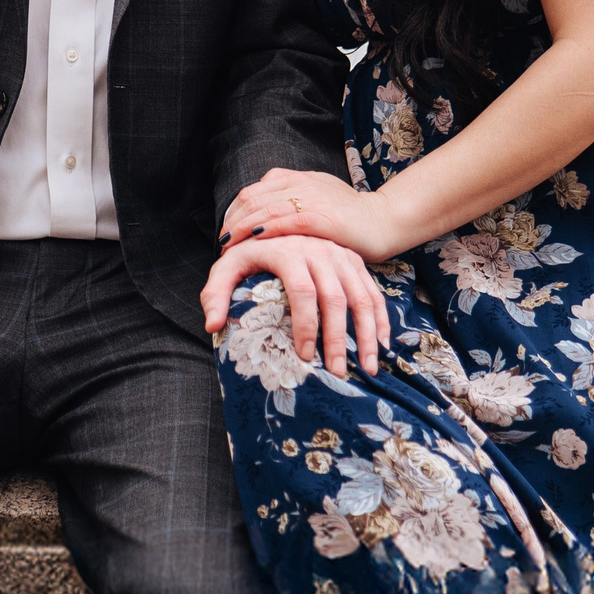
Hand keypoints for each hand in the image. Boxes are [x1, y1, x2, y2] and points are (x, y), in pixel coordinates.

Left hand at [202, 234, 387, 378]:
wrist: (278, 220)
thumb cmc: (251, 251)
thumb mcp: (229, 265)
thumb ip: (216, 293)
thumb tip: (212, 325)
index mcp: (289, 251)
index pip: (302, 291)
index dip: (305, 325)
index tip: (305, 356)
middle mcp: (320, 250)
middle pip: (335, 298)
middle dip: (338, 338)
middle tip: (337, 372)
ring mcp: (341, 255)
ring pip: (361, 297)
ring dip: (367, 334)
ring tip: (367, 368)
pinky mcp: (354, 261)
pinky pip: (373, 292)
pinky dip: (381, 319)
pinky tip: (380, 346)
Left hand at [221, 166, 410, 264]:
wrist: (385, 221)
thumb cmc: (351, 218)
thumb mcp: (318, 200)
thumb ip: (294, 202)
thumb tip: (265, 218)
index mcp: (298, 178)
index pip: (253, 190)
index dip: (234, 211)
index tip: (226, 232)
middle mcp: (301, 183)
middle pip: (252, 198)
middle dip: (232, 222)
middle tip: (222, 244)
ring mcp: (312, 198)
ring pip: (264, 208)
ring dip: (241, 229)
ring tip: (229, 248)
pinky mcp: (322, 217)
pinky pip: (286, 221)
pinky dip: (266, 229)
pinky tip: (253, 240)